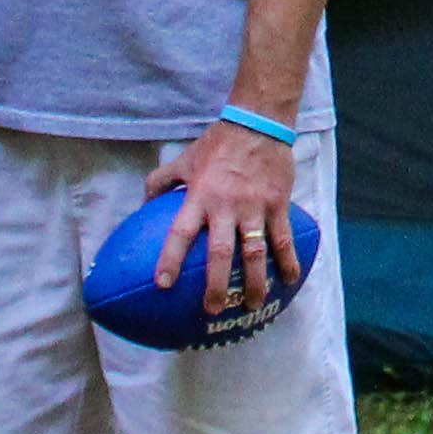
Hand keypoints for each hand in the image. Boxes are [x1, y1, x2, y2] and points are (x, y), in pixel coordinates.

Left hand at [142, 118, 300, 319]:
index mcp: (200, 197)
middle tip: (213, 310)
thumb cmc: (217, 143)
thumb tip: (142, 206)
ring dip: (255, 282)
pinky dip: (288, 260)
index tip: (163, 285)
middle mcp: (226, 206)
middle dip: (217, 285)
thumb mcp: (184, 160)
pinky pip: (284, 238)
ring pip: (255, 252)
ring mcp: (254, 207)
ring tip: (252, 306)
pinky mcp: (277, 205)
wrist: (258, 123)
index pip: (181, 233)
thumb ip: (161, 182)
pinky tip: (290, 280)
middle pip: (220, 253)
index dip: (170, 259)